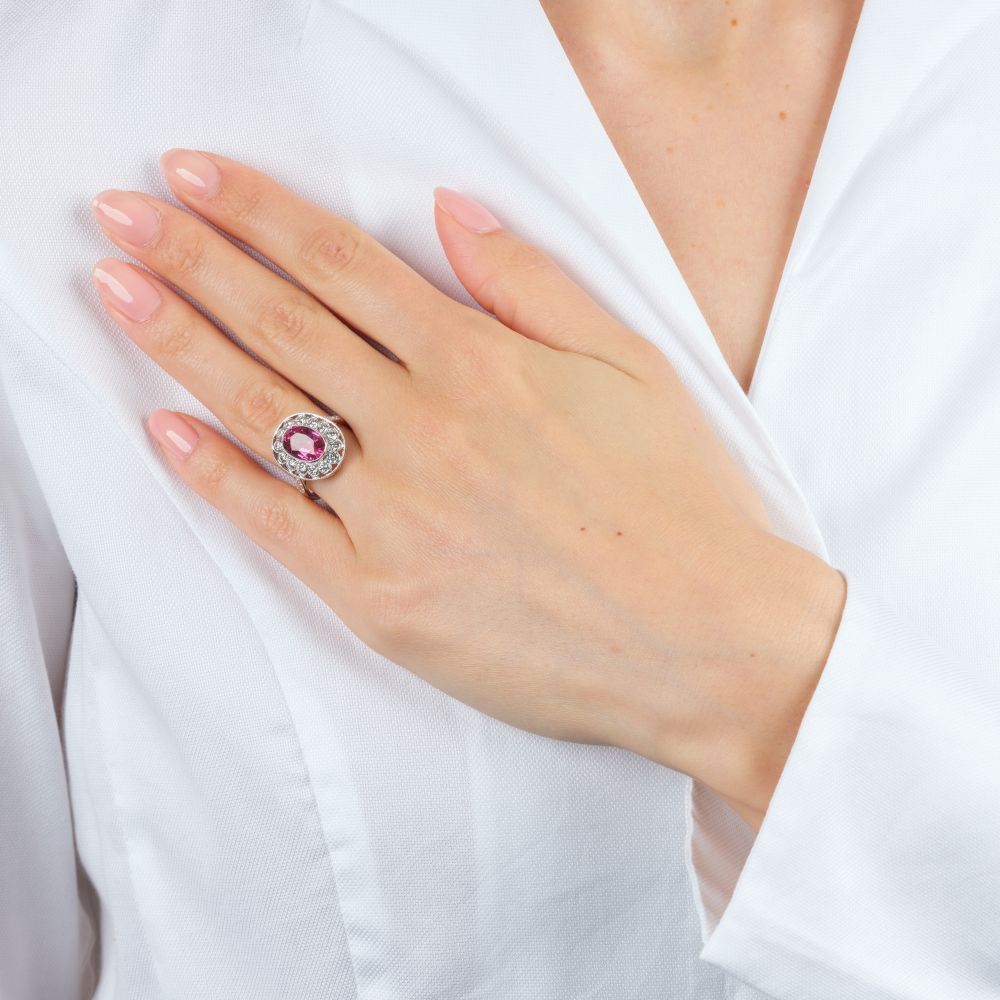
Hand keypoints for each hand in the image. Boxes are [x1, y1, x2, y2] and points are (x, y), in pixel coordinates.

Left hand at [90, 149, 845, 829]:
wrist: (705, 641)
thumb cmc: (679, 502)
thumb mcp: (631, 364)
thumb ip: (532, 283)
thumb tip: (450, 211)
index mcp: (482, 364)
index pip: (342, 265)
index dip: (258, 211)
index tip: (196, 175)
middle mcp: (425, 430)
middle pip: (282, 323)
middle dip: (192, 257)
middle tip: (122, 213)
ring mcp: (394, 518)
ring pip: (263, 411)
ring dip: (177, 342)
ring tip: (116, 289)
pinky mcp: (380, 599)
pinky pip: (276, 527)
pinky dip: (213, 475)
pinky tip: (165, 429)